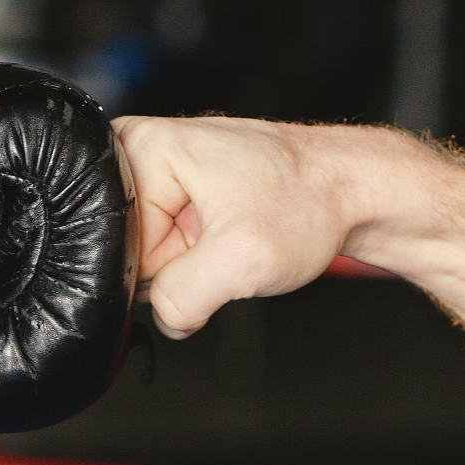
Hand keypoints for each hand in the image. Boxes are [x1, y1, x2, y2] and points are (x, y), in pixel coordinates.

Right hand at [113, 116, 366, 338]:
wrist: (353, 192)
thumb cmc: (310, 201)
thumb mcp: (243, 261)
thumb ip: (182, 298)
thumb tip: (162, 318)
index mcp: (139, 146)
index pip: (111, 239)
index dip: (157, 266)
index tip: (203, 255)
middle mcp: (141, 151)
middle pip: (123, 247)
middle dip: (172, 268)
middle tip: (220, 250)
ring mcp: (160, 174)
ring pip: (146, 256)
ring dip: (188, 268)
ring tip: (228, 242)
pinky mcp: (177, 196)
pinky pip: (166, 252)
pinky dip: (197, 262)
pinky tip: (225, 244)